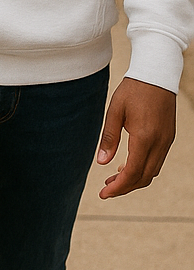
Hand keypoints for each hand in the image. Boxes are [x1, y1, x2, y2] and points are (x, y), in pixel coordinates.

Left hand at [97, 76, 175, 198]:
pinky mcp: (168, 138)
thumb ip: (109, 138)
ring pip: (152, 172)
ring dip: (134, 179)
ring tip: (113, 179)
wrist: (157, 75)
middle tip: (106, 190)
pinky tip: (128, 165)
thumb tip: (101, 163)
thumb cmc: (132, 90)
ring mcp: (166, 142)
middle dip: (125, 187)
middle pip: (144, 177)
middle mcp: (159, 144)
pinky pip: (157, 161)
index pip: (132, 173)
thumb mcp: (115, 111)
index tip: (104, 194)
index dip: (118, 187)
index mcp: (144, 138)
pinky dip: (143, 169)